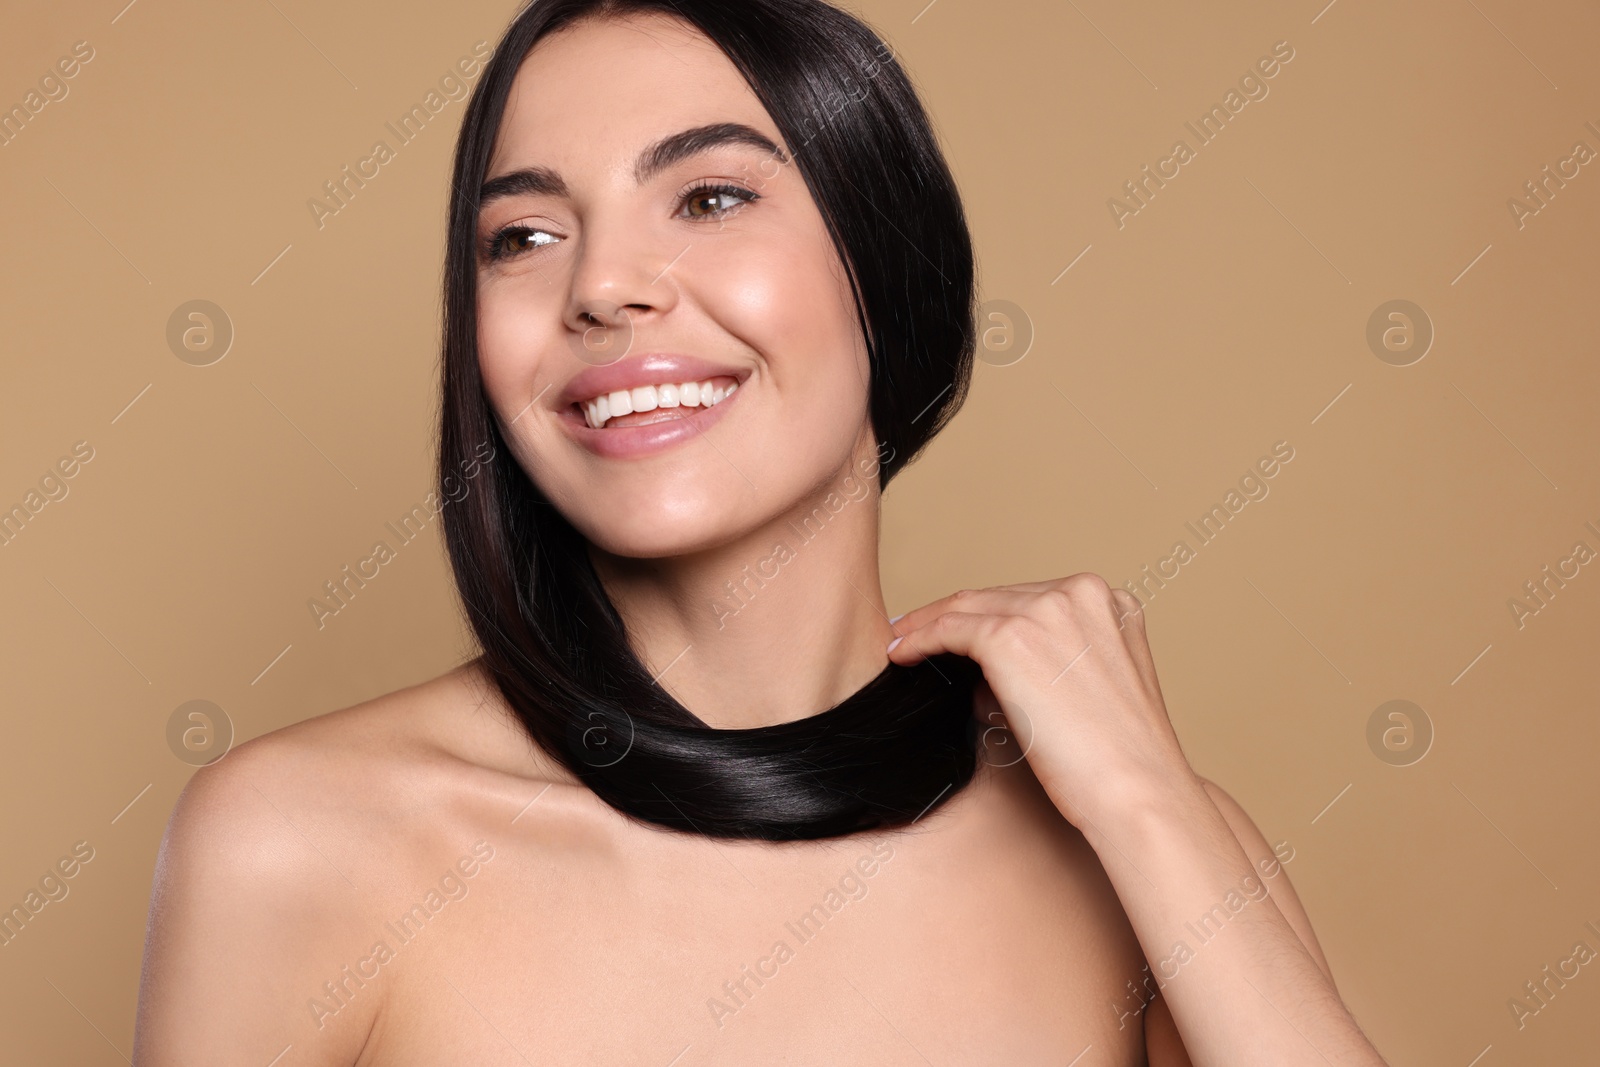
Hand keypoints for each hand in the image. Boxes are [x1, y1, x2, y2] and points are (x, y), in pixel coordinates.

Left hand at [887, 573, 1200, 828]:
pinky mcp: (1011, 637)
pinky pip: (950, 629)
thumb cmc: (1119, 761)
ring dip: (929, 622)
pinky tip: (902, 653)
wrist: (1137, 790)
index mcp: (1111, 604)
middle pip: (998, 596)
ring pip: (969, 606)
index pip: (1031, 599)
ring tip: (903, 640)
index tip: (958, 625)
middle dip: (954, 612)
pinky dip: (920, 639)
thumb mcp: (1093, 690)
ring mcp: (1047, 610)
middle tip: (915, 629)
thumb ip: (1049, 664)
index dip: (987, 612)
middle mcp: (1082, 594)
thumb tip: (980, 671)